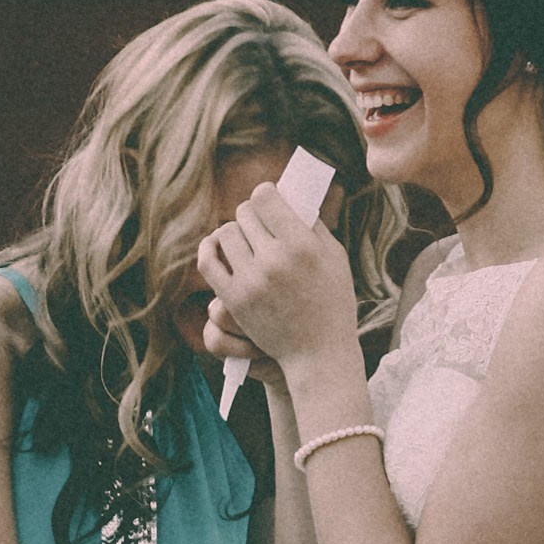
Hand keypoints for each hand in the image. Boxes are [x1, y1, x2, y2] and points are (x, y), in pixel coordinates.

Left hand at [198, 182, 359, 382]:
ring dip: (234, 230)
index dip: (266, 193)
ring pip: (226, 233)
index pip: (265, 197)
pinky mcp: (234, 298)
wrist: (319, 350)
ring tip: (244, 237)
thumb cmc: (332, 300)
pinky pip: (208, 260)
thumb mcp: (335, 257)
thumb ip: (312, 225)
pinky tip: (218, 246)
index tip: (270, 198)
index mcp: (303, 245)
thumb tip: (288, 196)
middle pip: (245, 213)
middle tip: (260, 221)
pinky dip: (209, 247)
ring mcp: (251, 280)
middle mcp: (275, 260)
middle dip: (252, 212)